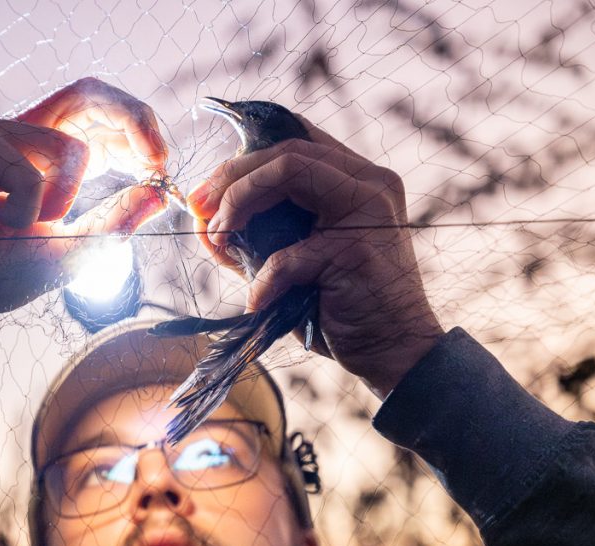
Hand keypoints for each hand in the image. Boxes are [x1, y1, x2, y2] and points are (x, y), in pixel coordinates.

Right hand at [0, 78, 167, 361]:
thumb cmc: (0, 270)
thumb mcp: (76, 248)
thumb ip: (115, 221)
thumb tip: (158, 195)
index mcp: (48, 151)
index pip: (100, 110)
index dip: (138, 123)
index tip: (162, 163)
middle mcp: (25, 133)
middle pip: (90, 95)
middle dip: (134, 125)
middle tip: (156, 164)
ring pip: (70, 148)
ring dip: (65, 202)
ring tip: (28, 226)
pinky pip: (31, 175)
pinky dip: (25, 213)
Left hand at [188, 117, 443, 397]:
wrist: (395, 351)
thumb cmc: (340, 306)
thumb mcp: (293, 264)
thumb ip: (253, 240)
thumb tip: (201, 226)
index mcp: (357, 180)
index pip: (294, 144)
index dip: (242, 160)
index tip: (206, 191)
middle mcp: (370, 184)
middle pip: (287, 151)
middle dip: (231, 176)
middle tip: (199, 207)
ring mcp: (368, 211)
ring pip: (289, 171)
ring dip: (241, 200)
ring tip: (218, 235)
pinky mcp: (356, 251)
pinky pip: (289, 255)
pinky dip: (263, 280)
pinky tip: (257, 301)